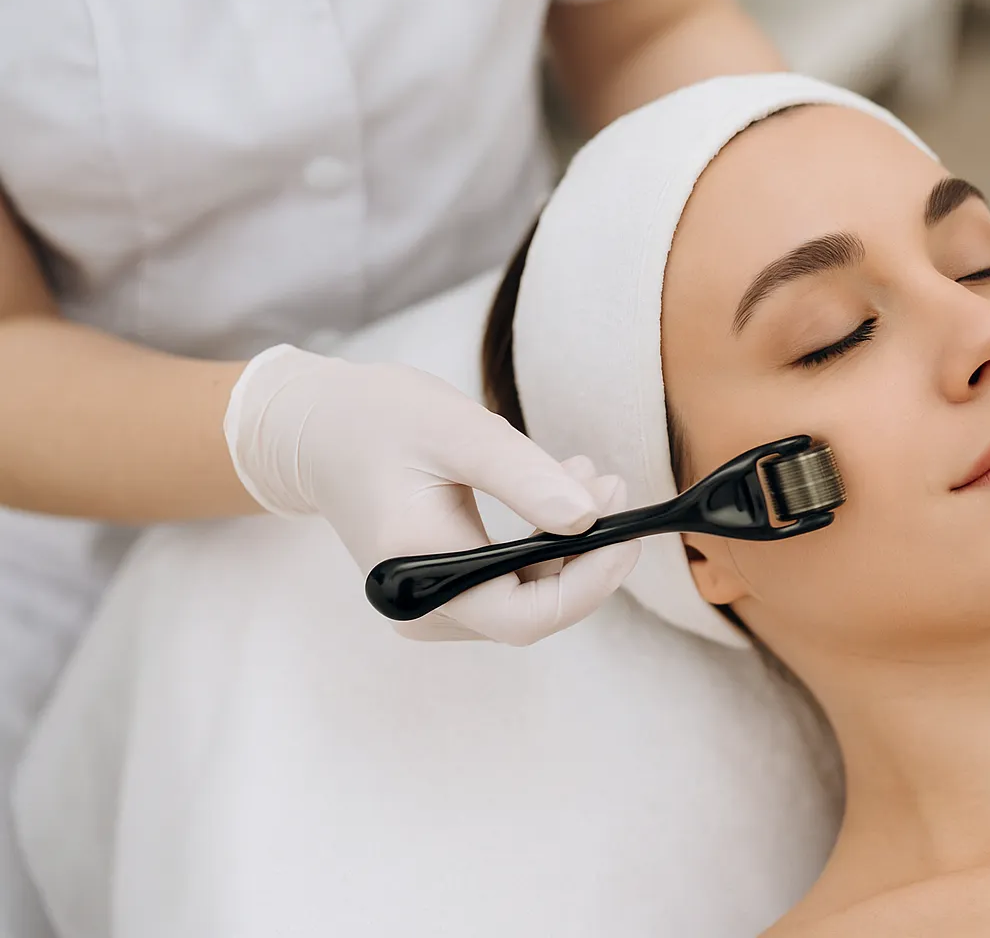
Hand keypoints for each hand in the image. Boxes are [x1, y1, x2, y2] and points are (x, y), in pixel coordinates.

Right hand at [223, 344, 639, 643]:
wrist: (315, 426)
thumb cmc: (377, 420)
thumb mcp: (458, 431)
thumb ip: (524, 476)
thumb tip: (588, 518)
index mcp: (417, 573)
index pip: (523, 616)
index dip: (589, 583)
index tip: (628, 534)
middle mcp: (420, 607)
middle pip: (530, 610)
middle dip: (584, 555)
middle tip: (612, 486)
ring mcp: (428, 604)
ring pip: (523, 596)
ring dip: (567, 545)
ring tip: (588, 476)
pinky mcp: (439, 587)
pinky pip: (506, 581)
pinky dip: (541, 542)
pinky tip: (560, 492)